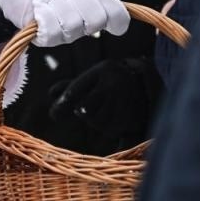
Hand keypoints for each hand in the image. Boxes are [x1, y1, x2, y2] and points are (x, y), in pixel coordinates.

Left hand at [0, 0, 141, 46]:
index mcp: (96, 6)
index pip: (119, 22)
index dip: (113, 8)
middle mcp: (82, 23)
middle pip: (97, 22)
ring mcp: (62, 32)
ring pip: (74, 26)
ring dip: (60, 3)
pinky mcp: (42, 36)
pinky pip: (53, 31)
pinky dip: (45, 11)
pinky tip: (38, 3)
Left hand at [46, 57, 162, 150]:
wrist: (148, 84)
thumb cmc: (113, 80)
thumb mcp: (95, 77)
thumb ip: (73, 85)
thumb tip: (51, 94)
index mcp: (102, 71)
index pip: (75, 90)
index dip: (63, 104)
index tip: (54, 115)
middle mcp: (113, 85)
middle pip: (84, 109)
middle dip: (81, 111)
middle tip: (82, 110)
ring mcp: (124, 101)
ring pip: (97, 121)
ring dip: (95, 121)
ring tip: (104, 111)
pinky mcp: (133, 116)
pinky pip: (111, 130)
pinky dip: (108, 128)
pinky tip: (113, 119)